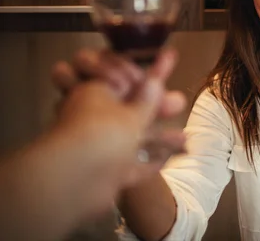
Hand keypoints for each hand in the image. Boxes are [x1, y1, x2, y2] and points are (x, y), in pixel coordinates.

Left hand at [55, 76, 183, 192]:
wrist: (75, 183)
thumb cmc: (103, 134)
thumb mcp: (132, 112)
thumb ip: (147, 98)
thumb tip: (155, 81)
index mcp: (95, 92)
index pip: (117, 76)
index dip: (137, 75)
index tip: (157, 78)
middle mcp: (95, 117)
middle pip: (129, 108)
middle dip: (156, 107)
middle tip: (178, 103)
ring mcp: (100, 145)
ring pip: (133, 137)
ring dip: (159, 137)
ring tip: (185, 139)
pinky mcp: (105, 172)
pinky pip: (131, 165)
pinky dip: (148, 164)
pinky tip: (167, 161)